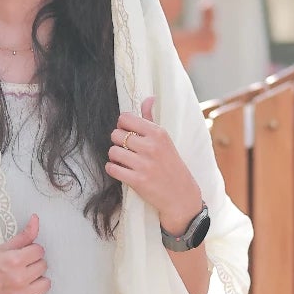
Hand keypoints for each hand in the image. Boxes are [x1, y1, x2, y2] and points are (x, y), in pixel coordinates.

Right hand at [0, 211, 49, 293]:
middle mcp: (19, 278)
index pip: (39, 251)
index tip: (23, 256)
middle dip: (33, 265)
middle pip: (43, 266)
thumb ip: (22, 236)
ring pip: (45, 284)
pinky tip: (23, 293)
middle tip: (19, 268)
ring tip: (24, 280)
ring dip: (37, 281)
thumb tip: (36, 219)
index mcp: (14, 260)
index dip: (31, 251)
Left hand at [105, 97, 203, 232]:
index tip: (127, 134)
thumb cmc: (171, 165)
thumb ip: (151, 119)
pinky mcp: (137, 181)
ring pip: (112, 151)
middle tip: (126, 149)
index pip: (125, 119)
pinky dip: (113, 169)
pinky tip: (121, 170)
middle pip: (116, 134)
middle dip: (117, 142)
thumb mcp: (165, 140)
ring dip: (114, 157)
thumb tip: (149, 98)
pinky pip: (112, 168)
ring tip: (123, 161)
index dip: (122, 126)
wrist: (181, 196)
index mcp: (158, 133)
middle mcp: (151, 147)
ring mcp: (144, 164)